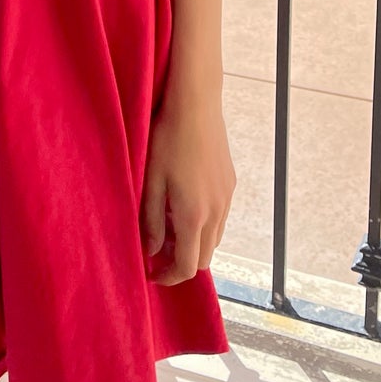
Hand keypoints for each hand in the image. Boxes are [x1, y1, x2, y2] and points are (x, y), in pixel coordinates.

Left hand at [140, 84, 235, 286]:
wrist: (196, 104)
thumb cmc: (167, 139)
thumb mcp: (150, 181)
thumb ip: (150, 222)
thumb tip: (151, 251)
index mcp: (194, 215)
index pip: (188, 266)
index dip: (169, 277)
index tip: (151, 273)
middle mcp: (216, 211)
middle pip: (204, 258)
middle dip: (181, 262)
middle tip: (156, 251)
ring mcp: (226, 197)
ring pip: (214, 239)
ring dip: (193, 243)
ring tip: (167, 227)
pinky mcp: (230, 183)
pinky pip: (219, 218)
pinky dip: (203, 225)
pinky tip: (183, 204)